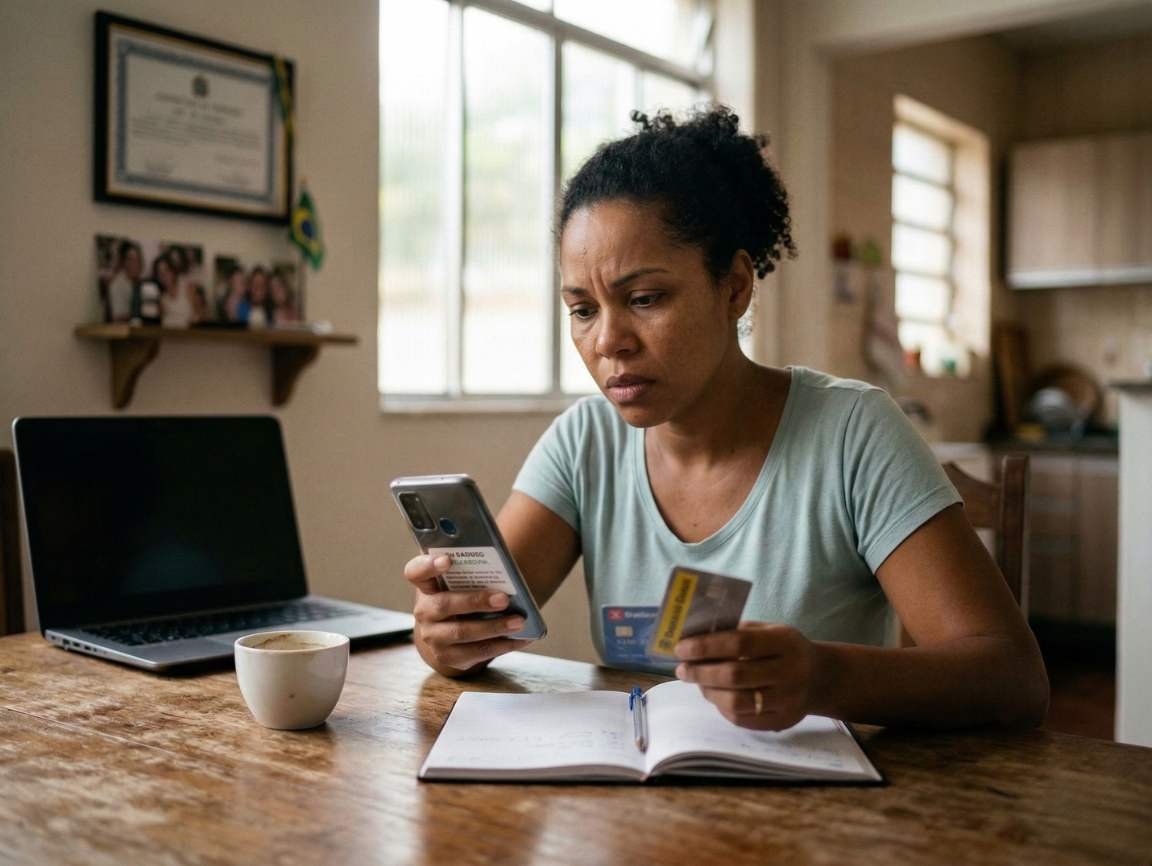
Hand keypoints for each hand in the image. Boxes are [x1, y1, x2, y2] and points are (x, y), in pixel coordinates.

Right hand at [404, 554, 530, 675]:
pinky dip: (501, 645)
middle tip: (504, 599)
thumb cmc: (462, 598)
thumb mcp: (462, 583)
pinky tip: (520, 639)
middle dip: (475, 601)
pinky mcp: (446, 657)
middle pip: (443, 604)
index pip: (416, 572)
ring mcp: (432, 637)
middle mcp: (424, 611)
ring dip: (493, 627)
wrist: (449, 633)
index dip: (429, 566)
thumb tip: (509, 573)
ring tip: (518, 622)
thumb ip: (475, 574)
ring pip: (461, 632)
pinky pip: (475, 653)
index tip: (448, 560)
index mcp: (427, 585)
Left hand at [674, 622, 824, 730]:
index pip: (739, 643)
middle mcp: (789, 672)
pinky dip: (721, 707)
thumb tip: (694, 638)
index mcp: (785, 642)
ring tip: (697, 682)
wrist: (820, 677)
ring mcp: (787, 700)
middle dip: (700, 672)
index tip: (682, 648)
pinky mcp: (782, 721)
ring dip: (708, 691)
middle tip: (682, 669)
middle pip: (734, 675)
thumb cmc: (784, 648)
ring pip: (735, 702)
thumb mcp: (769, 630)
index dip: (706, 646)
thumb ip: (737, 632)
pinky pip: (742, 719)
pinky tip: (715, 695)